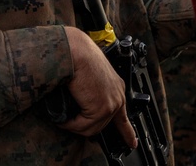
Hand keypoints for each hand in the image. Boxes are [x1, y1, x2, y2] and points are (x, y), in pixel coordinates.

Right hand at [58, 27, 136, 147]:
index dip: (128, 132)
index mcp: (117, 89)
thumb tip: (81, 112)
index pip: (124, 117)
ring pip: (90, 128)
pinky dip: (70, 123)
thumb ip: (92, 95)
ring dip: (73, 125)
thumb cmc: (79, 58)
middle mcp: (118, 97)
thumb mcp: (91, 79)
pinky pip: (82, 126)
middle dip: (82, 126)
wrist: (76, 51)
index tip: (132, 143)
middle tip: (68, 121)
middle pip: (100, 126)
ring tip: (64, 115)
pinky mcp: (101, 108)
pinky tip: (64, 116)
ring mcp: (111, 104)